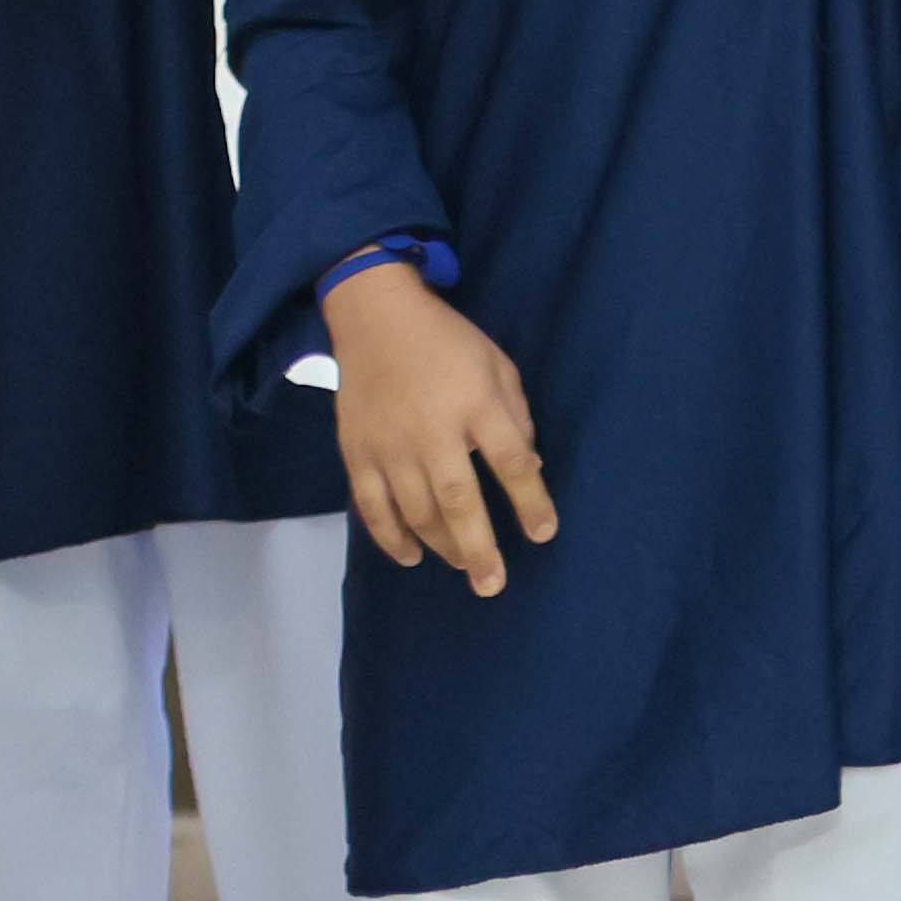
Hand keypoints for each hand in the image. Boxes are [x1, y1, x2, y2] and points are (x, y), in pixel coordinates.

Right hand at [327, 261, 553, 594]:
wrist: (375, 316)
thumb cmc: (447, 343)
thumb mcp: (498, 367)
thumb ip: (516, 418)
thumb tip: (531, 471)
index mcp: (476, 403)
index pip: (511, 462)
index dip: (530, 502)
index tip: (544, 533)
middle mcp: (431, 429)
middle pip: (459, 499)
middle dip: (480, 547)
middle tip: (494, 584)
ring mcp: (389, 444)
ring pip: (415, 510)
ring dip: (441, 546)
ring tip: (466, 566)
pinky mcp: (356, 451)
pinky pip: (372, 505)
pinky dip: (390, 537)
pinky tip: (412, 557)